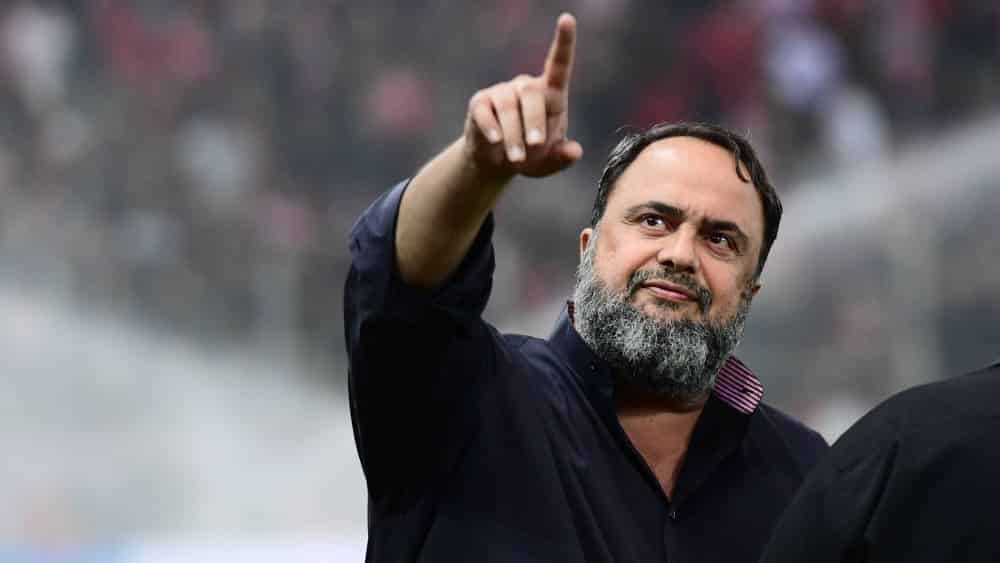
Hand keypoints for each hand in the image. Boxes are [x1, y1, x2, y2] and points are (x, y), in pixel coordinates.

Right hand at [462, 13, 583, 178]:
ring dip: (513, 135)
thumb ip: (563, 158)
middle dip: (534, 122)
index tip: (567, 19)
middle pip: (531, 94)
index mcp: (550, 95)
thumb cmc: (530, 157)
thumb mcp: (549, 163)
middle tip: (535, 147)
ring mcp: (501, 93)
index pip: (559, 64)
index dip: (564, 42)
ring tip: (516, 159)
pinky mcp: (480, 104)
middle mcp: (525, 88)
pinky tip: (495, 141)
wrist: (496, 164)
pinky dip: (491, 128)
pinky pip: (485, 112)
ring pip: (508, 107)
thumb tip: (574, 151)